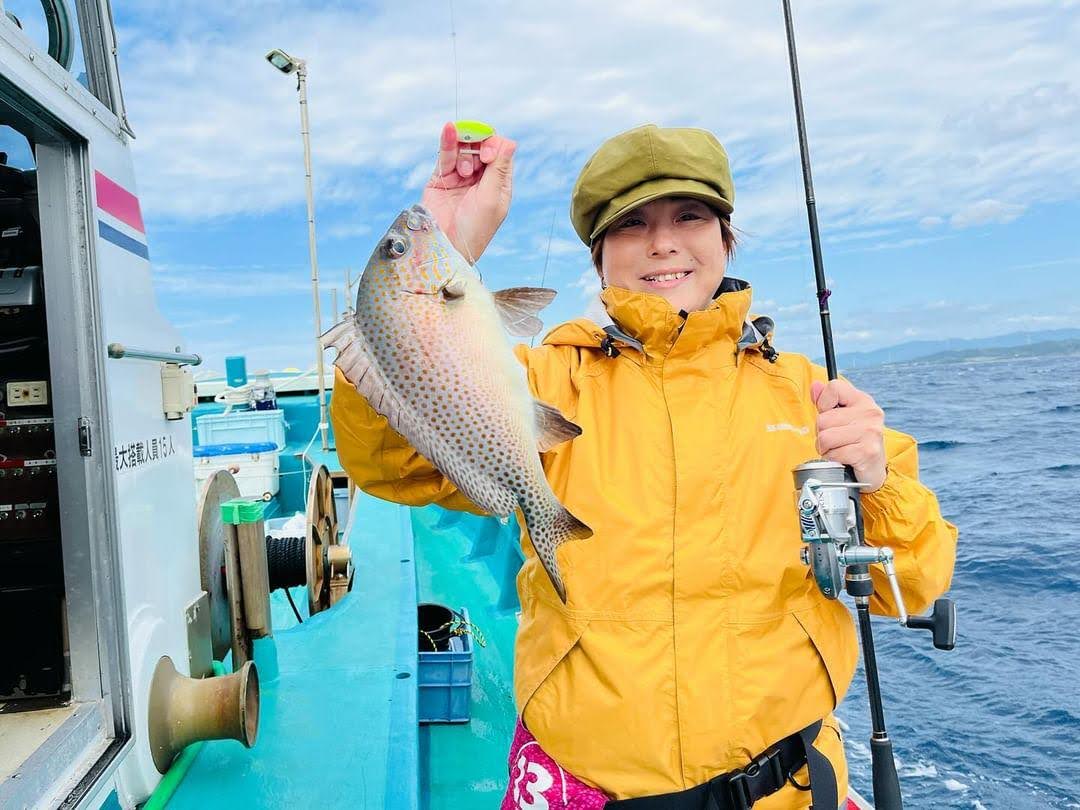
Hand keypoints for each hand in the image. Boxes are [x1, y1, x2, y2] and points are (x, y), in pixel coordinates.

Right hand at [420, 122, 515, 262]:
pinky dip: (448, 141)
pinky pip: (445, 155)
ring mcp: (460, 177)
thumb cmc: (474, 230)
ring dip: (464, 153)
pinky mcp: (441, 178)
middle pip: (481, 146)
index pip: (500, 151)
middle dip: (479, 145)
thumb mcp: (491, 199)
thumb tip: (511, 142)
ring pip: (463, 148)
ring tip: (463, 170)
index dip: (494, 146)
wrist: (446, 246)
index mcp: (499, 184)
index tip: (487, 157)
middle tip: (478, 156)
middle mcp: (481, 178)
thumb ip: (499, 169)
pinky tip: (450, 128)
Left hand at [811, 379, 886, 492]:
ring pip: (824, 437)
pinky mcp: (867, 452)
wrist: (873, 469)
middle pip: (823, 418)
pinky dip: (833, 459)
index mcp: (863, 400)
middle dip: (822, 433)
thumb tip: (815, 385)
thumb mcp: (842, 416)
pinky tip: (844, 459)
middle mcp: (870, 413)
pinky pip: (833, 454)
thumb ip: (826, 400)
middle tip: (836, 440)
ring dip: (825, 448)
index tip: (831, 416)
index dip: (823, 403)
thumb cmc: (854, 441)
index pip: (834, 387)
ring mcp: (870, 432)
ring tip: (838, 449)